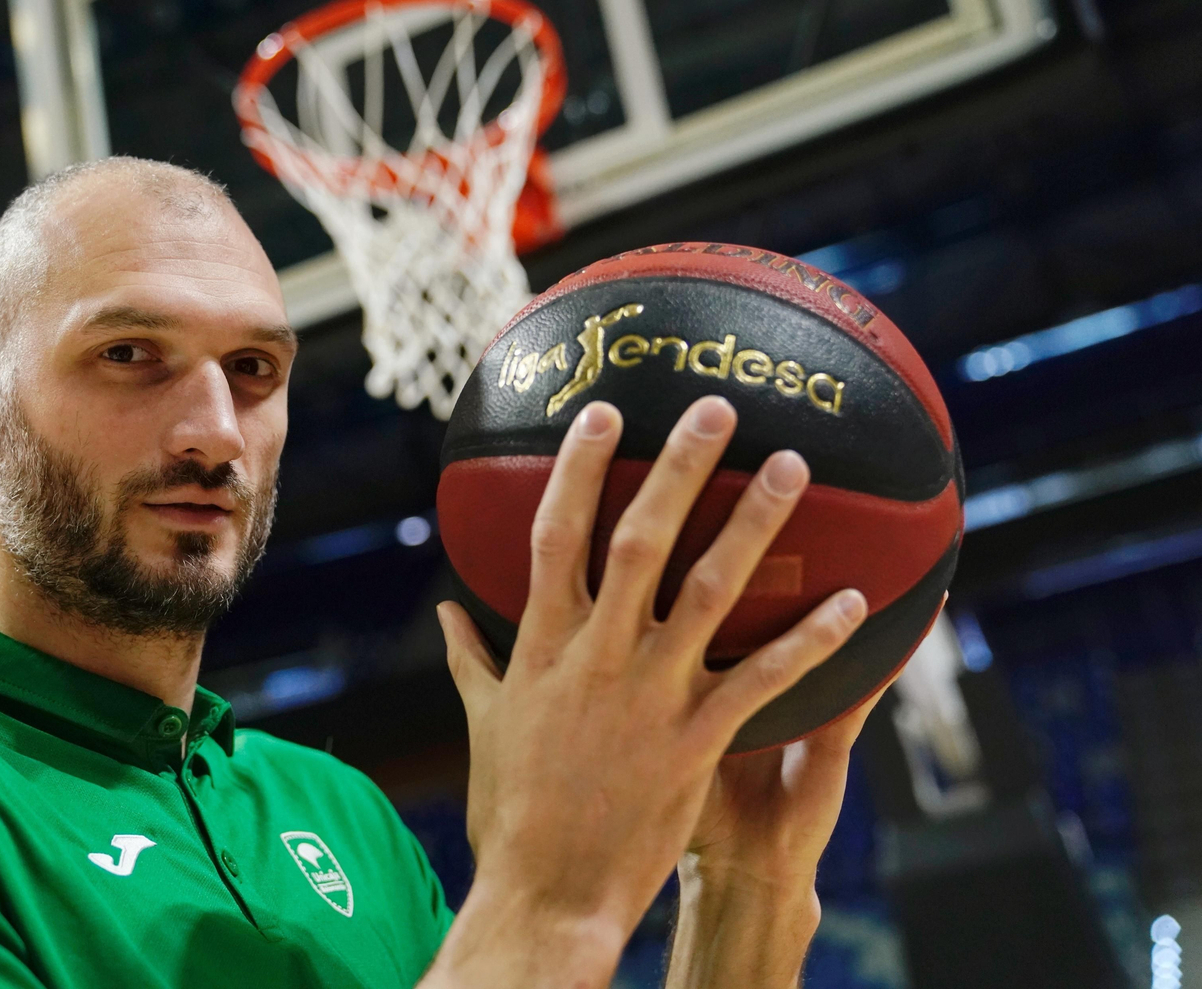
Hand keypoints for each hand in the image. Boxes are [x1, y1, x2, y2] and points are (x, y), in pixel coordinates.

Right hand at [420, 397, 866, 988]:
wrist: (547, 890)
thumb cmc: (511, 807)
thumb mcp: (484, 721)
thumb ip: (468, 658)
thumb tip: (445, 610)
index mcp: (542, 643)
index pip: (556, 534)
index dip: (581, 470)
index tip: (604, 414)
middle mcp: (596, 654)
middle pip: (639, 540)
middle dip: (677, 467)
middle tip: (717, 408)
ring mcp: (649, 694)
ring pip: (711, 590)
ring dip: (753, 524)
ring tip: (791, 468)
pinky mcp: (695, 739)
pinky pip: (762, 678)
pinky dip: (809, 639)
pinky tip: (851, 601)